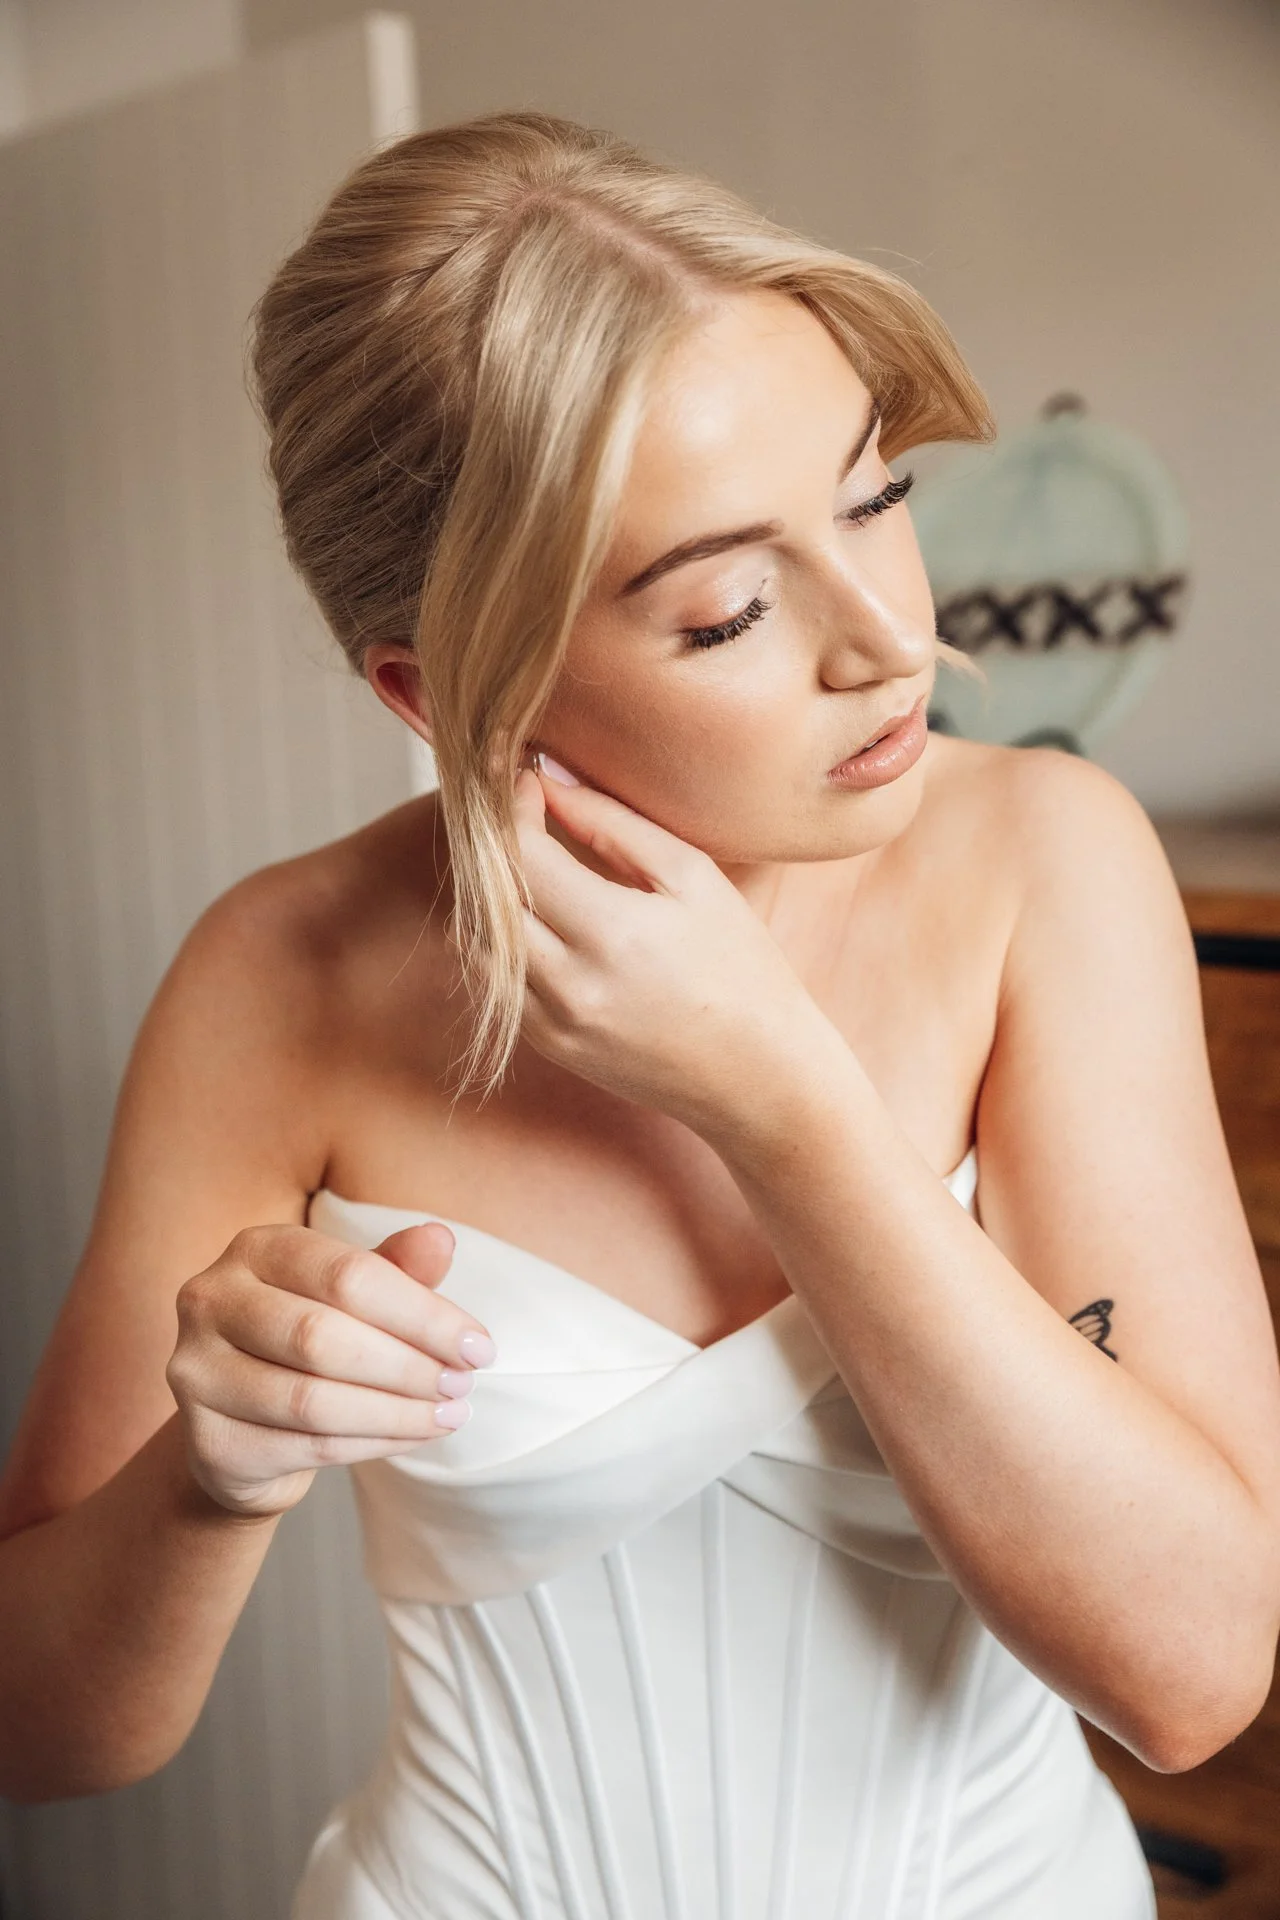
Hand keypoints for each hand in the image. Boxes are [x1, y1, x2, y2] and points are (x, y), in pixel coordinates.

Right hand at [167, 1221, 494, 1516]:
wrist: (245, 1431)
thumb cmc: (307, 1346)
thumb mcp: (351, 1298)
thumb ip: (394, 1269)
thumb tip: (442, 1239)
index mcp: (255, 1249)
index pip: (347, 1275)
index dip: (422, 1313)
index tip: (478, 1345)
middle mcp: (212, 1301)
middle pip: (324, 1336)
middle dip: (409, 1365)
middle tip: (463, 1385)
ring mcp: (198, 1372)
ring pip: (313, 1399)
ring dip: (396, 1411)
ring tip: (449, 1415)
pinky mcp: (208, 1440)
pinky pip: (305, 1446)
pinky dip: (372, 1444)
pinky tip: (413, 1436)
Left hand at [511, 763, 828, 1136]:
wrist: (758, 1074)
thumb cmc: (742, 967)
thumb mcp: (693, 878)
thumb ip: (614, 825)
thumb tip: (550, 784)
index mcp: (612, 932)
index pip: (521, 854)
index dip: (512, 808)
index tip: (524, 782)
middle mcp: (571, 983)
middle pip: (488, 897)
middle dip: (493, 847)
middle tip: (519, 819)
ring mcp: (555, 1022)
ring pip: (479, 943)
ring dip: (489, 898)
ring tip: (526, 869)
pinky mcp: (551, 1046)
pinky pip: (497, 984)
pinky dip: (502, 945)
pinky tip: (538, 922)